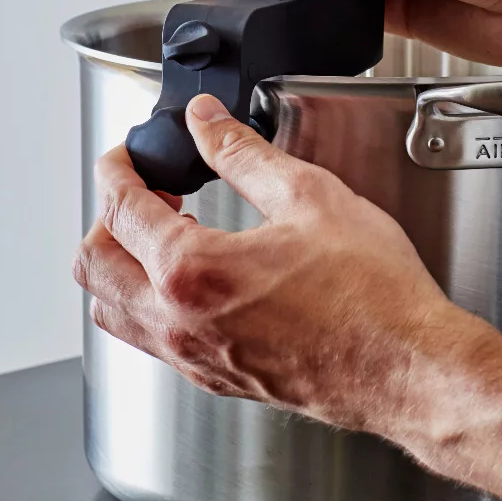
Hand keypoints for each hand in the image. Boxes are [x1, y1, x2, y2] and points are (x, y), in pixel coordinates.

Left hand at [71, 92, 480, 434]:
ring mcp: (194, 359)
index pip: (119, 209)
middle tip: (143, 189)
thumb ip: (242, 152)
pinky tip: (193, 275)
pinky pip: (149, 339)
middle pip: (93, 266)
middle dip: (106, 217)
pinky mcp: (216, 379)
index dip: (118, 168)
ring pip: (112, 311)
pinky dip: (146, 299)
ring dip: (120, 263)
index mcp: (192, 272)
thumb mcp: (308, 196)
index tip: (130, 153)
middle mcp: (179, 324)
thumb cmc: (372, 296)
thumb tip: (205, 121)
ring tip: (162, 230)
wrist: (408, 369)